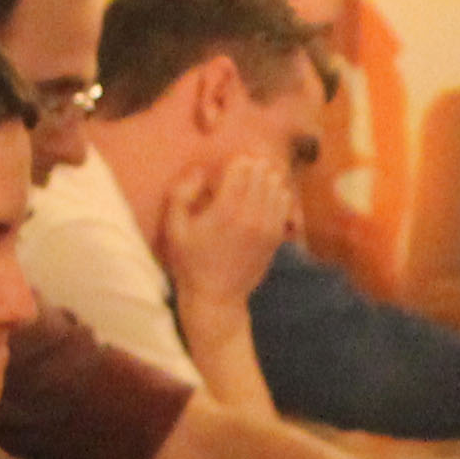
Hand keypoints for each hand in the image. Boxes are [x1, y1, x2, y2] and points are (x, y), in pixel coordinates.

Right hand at [158, 153, 295, 323]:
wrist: (217, 297)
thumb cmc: (191, 262)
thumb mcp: (174, 228)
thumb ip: (181, 194)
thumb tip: (200, 171)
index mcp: (225, 209)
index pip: (242, 166)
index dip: (235, 161)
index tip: (227, 168)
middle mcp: (251, 215)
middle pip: (263, 171)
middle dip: (252, 166)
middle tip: (240, 173)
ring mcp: (267, 226)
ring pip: (277, 184)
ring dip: (266, 179)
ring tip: (252, 185)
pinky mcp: (276, 236)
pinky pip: (285, 203)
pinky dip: (277, 194)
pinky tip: (264, 199)